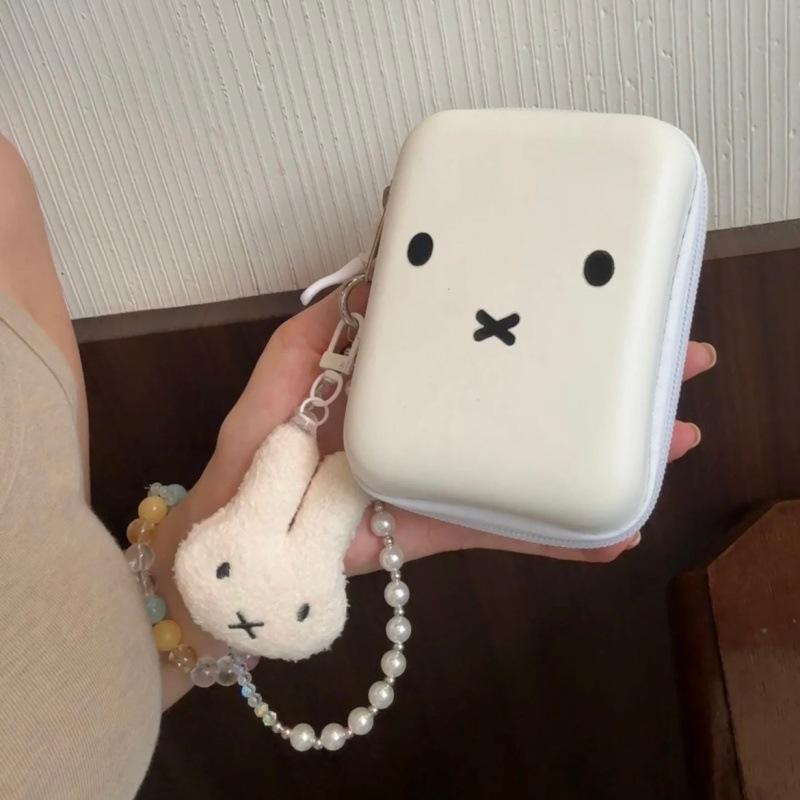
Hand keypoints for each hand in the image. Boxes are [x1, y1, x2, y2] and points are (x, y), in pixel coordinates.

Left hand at [155, 284, 714, 706]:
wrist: (236, 546)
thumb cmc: (251, 454)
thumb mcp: (283, 372)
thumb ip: (324, 328)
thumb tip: (376, 277)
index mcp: (409, 383)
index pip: (487, 345)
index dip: (540, 325)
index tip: (593, 298)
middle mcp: (442, 428)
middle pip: (531, 403)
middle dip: (602, 384)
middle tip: (679, 362)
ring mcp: (450, 481)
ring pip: (535, 465)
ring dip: (601, 456)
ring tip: (672, 440)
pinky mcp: (444, 532)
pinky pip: (507, 533)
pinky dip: (558, 536)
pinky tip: (615, 533)